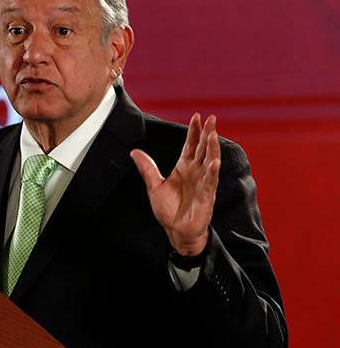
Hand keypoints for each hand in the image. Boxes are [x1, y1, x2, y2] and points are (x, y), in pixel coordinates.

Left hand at [130, 114, 220, 255]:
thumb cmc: (169, 210)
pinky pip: (210, 182)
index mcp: (184, 167)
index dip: (194, 131)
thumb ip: (147, 168)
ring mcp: (202, 183)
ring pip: (210, 161)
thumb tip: (134, 152)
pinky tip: (214, 162)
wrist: (176, 231)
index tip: (196, 116)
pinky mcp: (206, 196)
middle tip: (211, 118)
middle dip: (207, 133)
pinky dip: (212, 172)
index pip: (191, 145)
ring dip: (212, 148)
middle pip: (203, 149)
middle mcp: (196, 172)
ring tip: (213, 134)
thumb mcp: (154, 186)